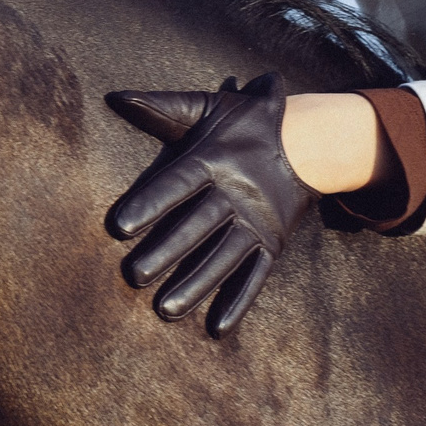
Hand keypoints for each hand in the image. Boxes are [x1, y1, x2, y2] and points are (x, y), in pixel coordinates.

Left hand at [104, 72, 315, 335]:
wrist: (310, 142)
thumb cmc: (244, 125)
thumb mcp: (208, 107)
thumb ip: (162, 107)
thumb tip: (115, 97)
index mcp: (215, 159)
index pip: (177, 183)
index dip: (149, 203)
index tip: (118, 226)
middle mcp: (237, 193)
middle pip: (198, 225)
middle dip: (167, 251)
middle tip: (133, 276)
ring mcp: (257, 222)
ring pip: (224, 257)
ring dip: (196, 285)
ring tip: (164, 310)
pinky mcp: (272, 244)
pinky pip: (255, 276)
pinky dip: (238, 303)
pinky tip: (216, 329)